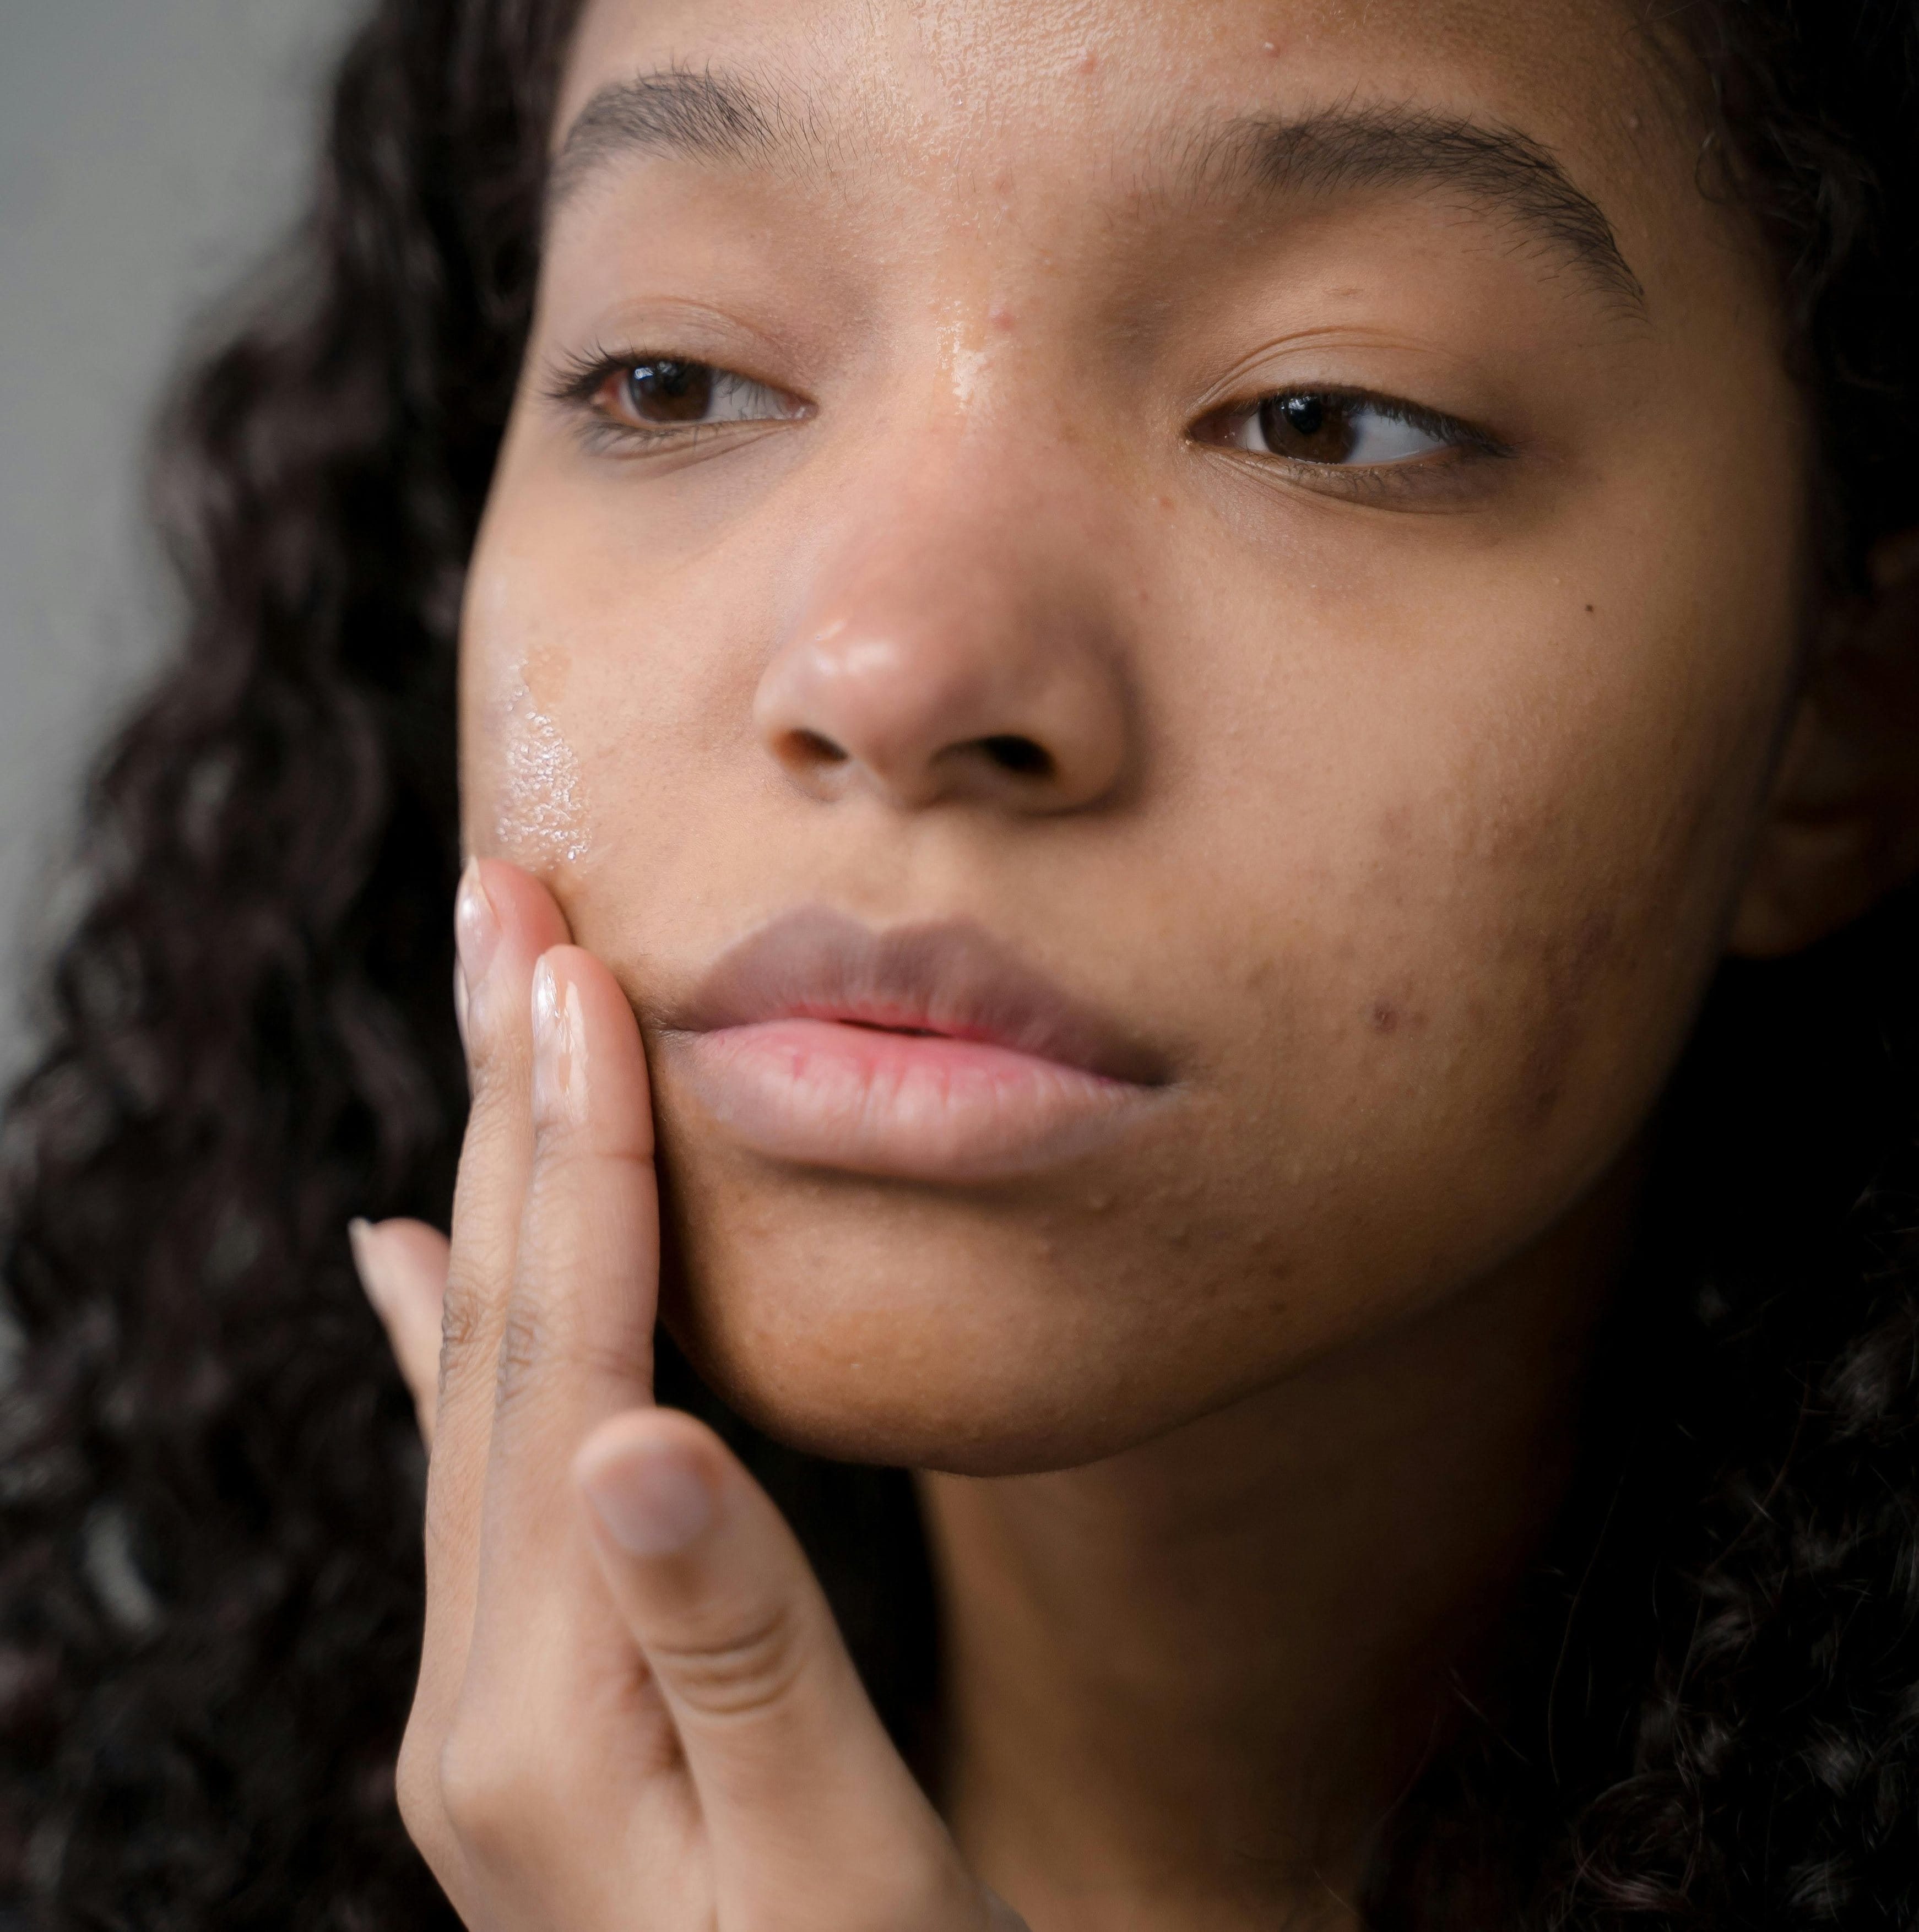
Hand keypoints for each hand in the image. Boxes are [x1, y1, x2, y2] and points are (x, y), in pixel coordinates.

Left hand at [352, 859, 1017, 1931]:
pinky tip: (412, 1263)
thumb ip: (740, 1654)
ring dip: (493, 1186)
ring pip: (483, 1379)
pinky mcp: (535, 1694)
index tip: (581, 977)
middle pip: (493, 1339)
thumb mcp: (838, 1871)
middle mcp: (484, 1686)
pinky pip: (479, 1468)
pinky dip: (450, 1340)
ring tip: (491, 1026)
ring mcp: (493, 1692)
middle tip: (501, 914)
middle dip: (508, 1113)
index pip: (570, 1363)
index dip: (583, 1162)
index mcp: (551, 1708)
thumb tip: (641, 1441)